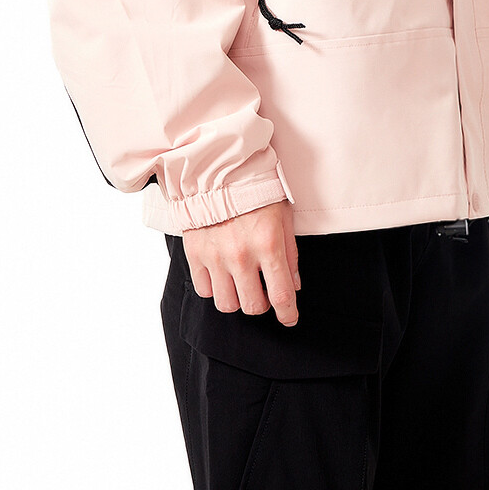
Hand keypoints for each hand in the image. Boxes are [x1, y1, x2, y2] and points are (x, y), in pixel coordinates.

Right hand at [181, 199, 301, 324]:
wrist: (218, 170)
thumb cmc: (255, 189)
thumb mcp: (283, 214)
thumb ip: (289, 253)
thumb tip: (293, 285)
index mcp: (268, 244)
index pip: (281, 295)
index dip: (288, 314)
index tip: (289, 319)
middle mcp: (241, 255)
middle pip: (253, 306)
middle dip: (262, 303)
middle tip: (263, 291)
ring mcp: (216, 257)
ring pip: (227, 304)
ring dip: (237, 298)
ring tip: (241, 282)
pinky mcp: (195, 255)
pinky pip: (205, 291)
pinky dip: (215, 288)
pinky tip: (222, 274)